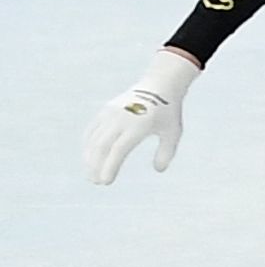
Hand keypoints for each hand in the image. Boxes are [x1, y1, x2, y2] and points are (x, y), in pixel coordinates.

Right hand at [84, 48, 198, 185]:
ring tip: (92, 173)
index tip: (105, 181)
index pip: (118, 150)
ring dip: (90, 158)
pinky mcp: (105, 110)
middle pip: (102, 147)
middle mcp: (121, 119)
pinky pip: (92, 130)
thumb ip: (166, 152)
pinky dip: (89, 145)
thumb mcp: (173, 132)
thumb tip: (159, 170)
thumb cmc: (168, 112)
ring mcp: (110, 113)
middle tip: (96, 181)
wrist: (159, 85)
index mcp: (138, 125)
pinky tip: (90, 157)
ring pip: (94, 139)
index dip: (110, 167)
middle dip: (96, 166)